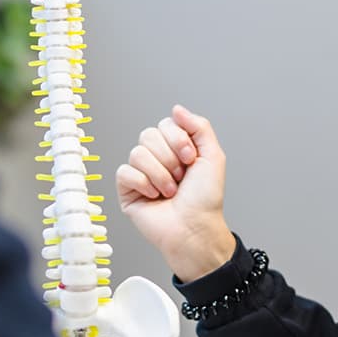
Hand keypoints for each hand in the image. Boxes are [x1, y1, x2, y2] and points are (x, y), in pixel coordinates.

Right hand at [114, 104, 234, 281]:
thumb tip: (176, 109)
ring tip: (170, 191)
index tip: (191, 159)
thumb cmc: (205, 199)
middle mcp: (156, 158)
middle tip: (180, 178)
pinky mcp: (127, 190)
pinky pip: (125, 171)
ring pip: (137, 153)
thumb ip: (199, 127)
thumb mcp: (212, 156)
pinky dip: (143, 184)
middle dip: (169, 158)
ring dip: (160, 174)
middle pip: (148, 135)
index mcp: (175, 148)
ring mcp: (140, 173)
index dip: (178, 139)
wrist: (195, 228)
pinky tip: (155, 197)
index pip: (165, 124)